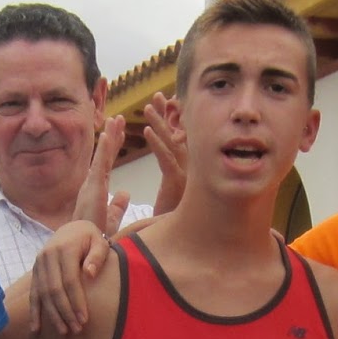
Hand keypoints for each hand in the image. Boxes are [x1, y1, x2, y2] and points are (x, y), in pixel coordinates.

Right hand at [29, 218, 110, 334]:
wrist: (72, 229)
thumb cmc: (90, 239)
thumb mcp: (99, 242)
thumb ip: (97, 256)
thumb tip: (89, 274)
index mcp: (64, 249)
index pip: (69, 280)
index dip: (76, 301)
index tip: (84, 319)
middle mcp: (47, 256)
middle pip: (54, 290)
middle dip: (65, 312)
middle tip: (76, 330)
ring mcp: (38, 264)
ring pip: (43, 294)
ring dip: (52, 315)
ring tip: (63, 332)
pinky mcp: (35, 272)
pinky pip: (33, 294)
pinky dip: (34, 312)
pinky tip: (36, 329)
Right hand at [73, 116, 130, 236]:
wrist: (84, 249)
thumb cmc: (94, 237)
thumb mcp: (110, 219)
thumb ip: (117, 206)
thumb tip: (126, 193)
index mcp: (97, 189)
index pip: (107, 164)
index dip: (113, 148)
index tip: (120, 132)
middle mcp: (92, 184)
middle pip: (104, 156)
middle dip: (112, 137)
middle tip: (118, 118)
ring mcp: (91, 184)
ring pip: (102, 156)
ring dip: (109, 137)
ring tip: (116, 119)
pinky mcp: (93, 188)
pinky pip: (99, 164)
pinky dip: (104, 149)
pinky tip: (107, 134)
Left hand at [144, 92, 186, 217]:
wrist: (184, 243)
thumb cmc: (178, 226)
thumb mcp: (175, 201)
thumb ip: (175, 186)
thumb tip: (175, 178)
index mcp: (186, 172)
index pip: (179, 141)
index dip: (172, 121)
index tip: (168, 104)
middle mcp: (189, 170)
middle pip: (177, 136)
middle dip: (168, 115)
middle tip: (160, 95)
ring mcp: (185, 176)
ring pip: (171, 144)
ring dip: (159, 123)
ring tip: (148, 107)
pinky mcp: (176, 184)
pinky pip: (165, 160)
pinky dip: (156, 145)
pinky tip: (147, 131)